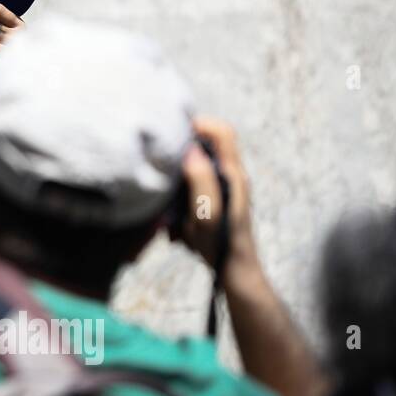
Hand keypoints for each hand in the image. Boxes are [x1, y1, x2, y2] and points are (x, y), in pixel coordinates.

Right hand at [177, 116, 256, 269]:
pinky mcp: (214, 198)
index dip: (198, 124)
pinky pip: (194, 184)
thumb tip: (191, 149)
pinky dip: (180, 193)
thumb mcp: (207, 212)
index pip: (222, 130)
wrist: (234, 271)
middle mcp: (230, 175)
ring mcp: (222, 187)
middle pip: (207, 143)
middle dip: (182, 151)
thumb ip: (201, 179)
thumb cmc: (221, 244)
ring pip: (197, 164)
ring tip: (167, 196)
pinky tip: (173, 214)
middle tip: (162, 164)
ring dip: (178, 175)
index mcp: (232, 173)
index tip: (172, 134)